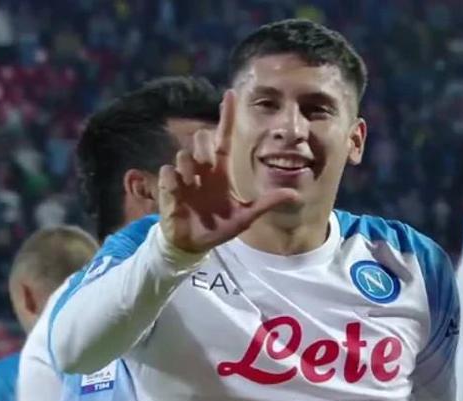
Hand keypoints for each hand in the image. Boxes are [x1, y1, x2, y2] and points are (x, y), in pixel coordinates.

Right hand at [158, 90, 297, 252]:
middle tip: (207, 164)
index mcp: (221, 171)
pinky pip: (168, 172)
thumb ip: (267, 203)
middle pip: (200, 139)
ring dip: (189, 165)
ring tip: (193, 183)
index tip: (230, 93)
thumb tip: (294, 195)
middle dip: (203, 145)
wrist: (195, 243)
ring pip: (183, 154)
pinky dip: (173, 179)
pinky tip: (178, 191)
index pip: (224, 138)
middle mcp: (203, 170)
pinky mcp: (169, 189)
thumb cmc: (220, 226)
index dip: (227, 116)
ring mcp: (185, 178)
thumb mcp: (246, 216)